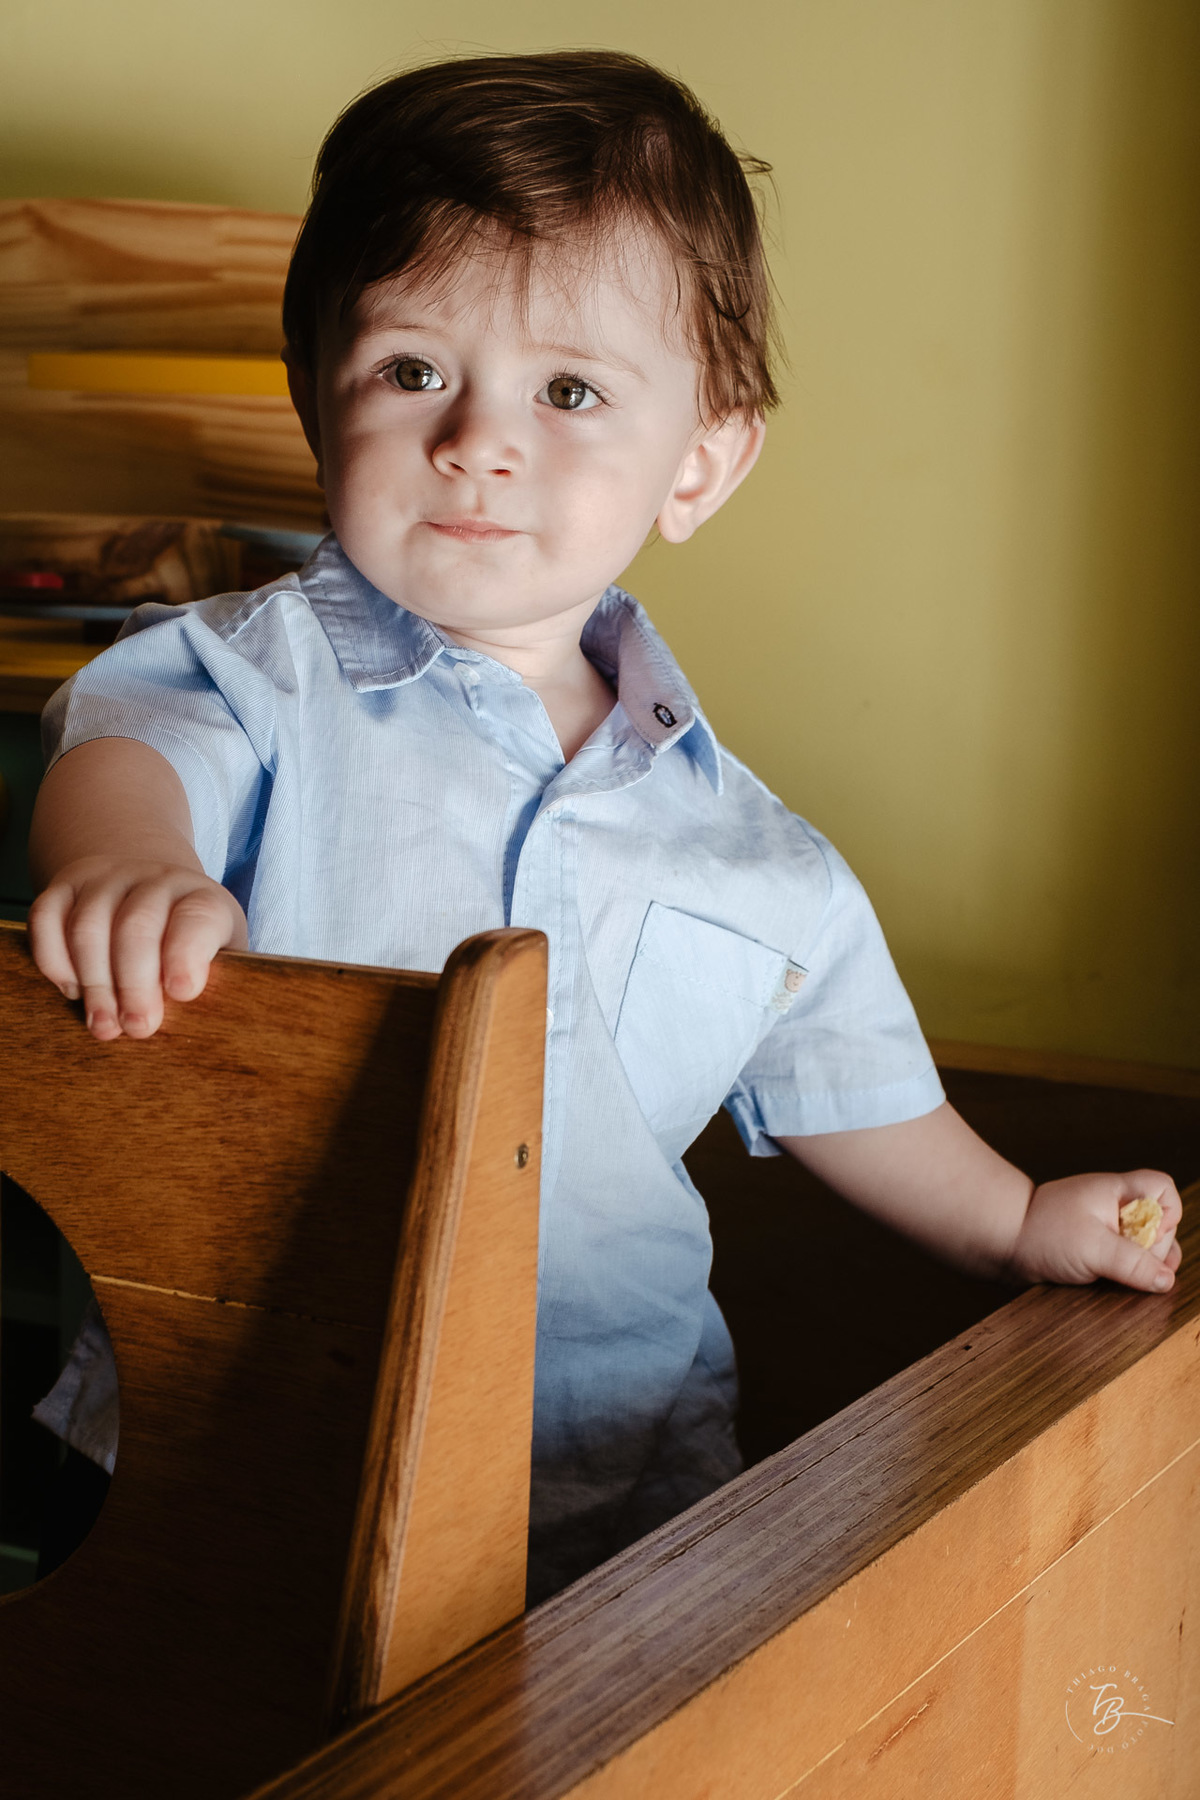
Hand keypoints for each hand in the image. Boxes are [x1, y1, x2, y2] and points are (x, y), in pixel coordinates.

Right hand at [28, 855, 247, 1040]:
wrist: (147, 889)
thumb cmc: (188, 940)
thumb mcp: (218, 955)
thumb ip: (217, 984)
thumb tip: (202, 1027)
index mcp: (202, 898)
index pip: (198, 917)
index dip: (187, 955)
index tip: (183, 992)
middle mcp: (154, 881)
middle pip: (136, 927)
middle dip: (135, 984)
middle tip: (139, 1027)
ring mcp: (106, 880)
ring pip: (87, 928)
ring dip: (95, 983)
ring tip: (105, 1025)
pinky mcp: (65, 887)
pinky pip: (46, 919)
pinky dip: (54, 961)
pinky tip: (73, 991)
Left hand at [1009, 1170, 1182, 1292]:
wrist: (999, 1244)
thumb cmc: (1040, 1234)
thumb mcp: (1093, 1249)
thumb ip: (1134, 1263)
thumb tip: (1167, 1280)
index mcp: (1116, 1192)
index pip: (1162, 1190)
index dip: (1168, 1213)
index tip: (1148, 1235)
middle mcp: (1114, 1208)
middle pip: (1160, 1226)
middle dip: (1152, 1249)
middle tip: (1124, 1260)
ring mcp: (1105, 1229)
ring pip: (1144, 1247)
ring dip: (1141, 1266)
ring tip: (1120, 1276)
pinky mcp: (1095, 1250)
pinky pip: (1125, 1261)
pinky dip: (1125, 1274)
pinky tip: (1112, 1283)